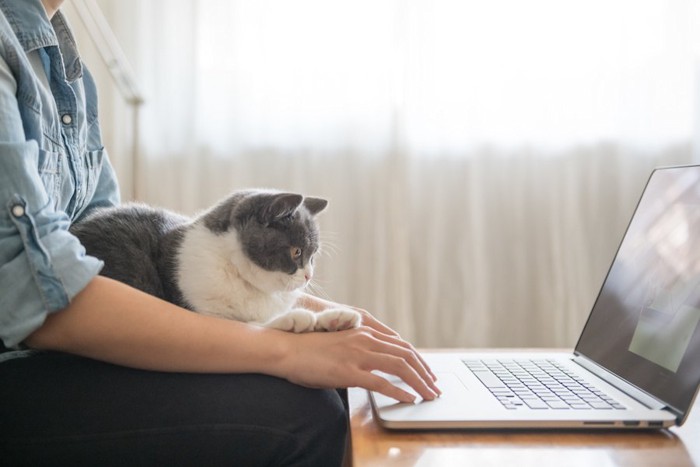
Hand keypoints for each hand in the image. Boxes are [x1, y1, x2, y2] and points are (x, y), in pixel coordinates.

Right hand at [278, 323, 440, 402]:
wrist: (287, 349)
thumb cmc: (309, 350)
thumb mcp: (340, 344)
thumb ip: (359, 351)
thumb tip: (373, 367)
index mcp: (364, 332)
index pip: (401, 346)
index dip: (419, 360)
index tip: (428, 373)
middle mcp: (365, 340)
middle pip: (407, 355)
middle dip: (425, 373)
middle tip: (435, 387)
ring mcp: (358, 355)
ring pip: (400, 367)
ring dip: (419, 383)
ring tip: (429, 395)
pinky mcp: (349, 371)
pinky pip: (381, 383)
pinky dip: (399, 392)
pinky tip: (409, 399)